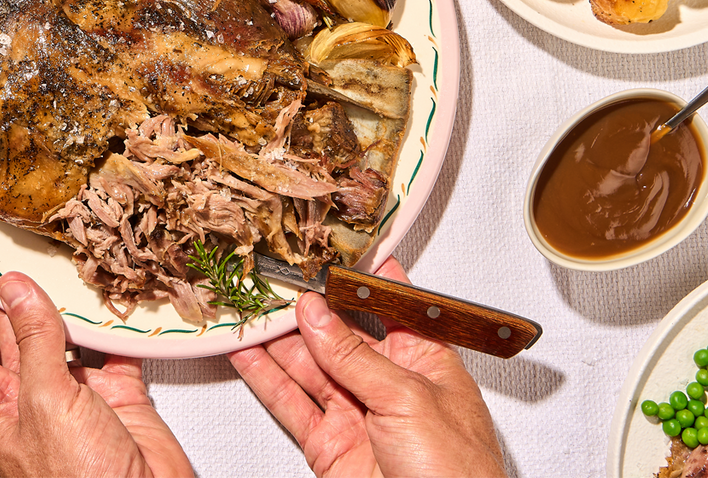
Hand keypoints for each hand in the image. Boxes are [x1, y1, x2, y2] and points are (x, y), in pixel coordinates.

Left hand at [0, 264, 194, 477]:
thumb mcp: (45, 404)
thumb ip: (34, 341)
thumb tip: (17, 288)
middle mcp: (29, 392)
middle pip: (14, 319)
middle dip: (14, 277)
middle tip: (15, 231)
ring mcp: (73, 391)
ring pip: (64, 325)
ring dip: (67, 293)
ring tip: (64, 250)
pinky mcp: (114, 391)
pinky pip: (111, 341)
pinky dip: (114, 317)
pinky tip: (112, 291)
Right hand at [228, 257, 507, 477]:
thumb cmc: (460, 476)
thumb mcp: (408, 398)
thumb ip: (355, 355)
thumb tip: (317, 315)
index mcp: (423, 359)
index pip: (384, 305)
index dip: (352, 279)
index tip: (323, 252)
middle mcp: (388, 383)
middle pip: (336, 333)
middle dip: (303, 308)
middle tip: (270, 281)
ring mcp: (357, 414)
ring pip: (308, 366)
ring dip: (276, 339)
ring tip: (249, 309)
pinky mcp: (331, 446)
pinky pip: (292, 405)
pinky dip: (265, 379)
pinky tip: (247, 356)